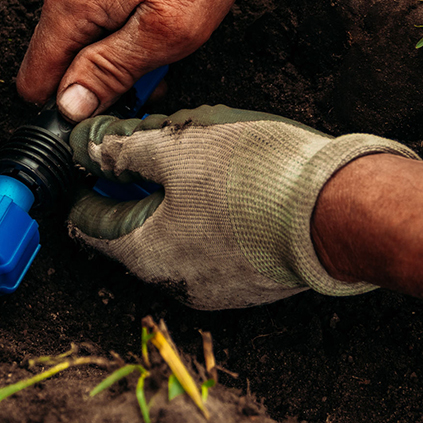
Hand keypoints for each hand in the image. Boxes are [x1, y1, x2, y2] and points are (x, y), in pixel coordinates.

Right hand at [16, 0, 284, 120]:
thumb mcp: (164, 30)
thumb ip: (110, 70)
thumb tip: (69, 106)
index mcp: (69, 3)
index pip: (35, 77)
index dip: (65, 106)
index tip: (106, 113)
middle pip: (62, 55)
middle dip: (102, 77)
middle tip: (155, 79)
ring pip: (87, 28)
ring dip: (121, 47)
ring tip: (169, 43)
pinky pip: (104, 1)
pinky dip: (129, 18)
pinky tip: (167, 11)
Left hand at [67, 105, 417, 309]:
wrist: (339, 210)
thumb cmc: (255, 177)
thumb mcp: (175, 146)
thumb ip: (122, 147)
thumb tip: (86, 144)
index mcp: (145, 251)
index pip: (87, 222)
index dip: (83, 183)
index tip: (89, 156)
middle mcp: (174, 279)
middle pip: (132, 224)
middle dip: (132, 180)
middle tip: (144, 140)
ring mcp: (216, 282)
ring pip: (173, 229)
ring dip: (170, 192)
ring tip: (191, 151)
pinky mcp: (251, 274)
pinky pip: (210, 237)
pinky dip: (204, 208)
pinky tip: (225, 176)